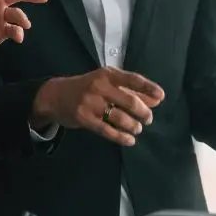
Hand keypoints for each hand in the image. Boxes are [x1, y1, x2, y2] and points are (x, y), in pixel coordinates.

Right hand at [30, 67, 164, 146]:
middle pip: (130, 102)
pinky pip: (108, 130)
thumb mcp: (105, 82)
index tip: (161, 97)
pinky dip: (121, 137)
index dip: (149, 88)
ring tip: (137, 129)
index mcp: (107, 74)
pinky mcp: (84, 118)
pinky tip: (129, 140)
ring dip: (134, 126)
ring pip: (120, 118)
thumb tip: (155, 100)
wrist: (54, 96)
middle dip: (144, 113)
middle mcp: (99, 87)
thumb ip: (129, 90)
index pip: (133, 79)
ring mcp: (90, 103)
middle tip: (148, 119)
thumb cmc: (85, 88)